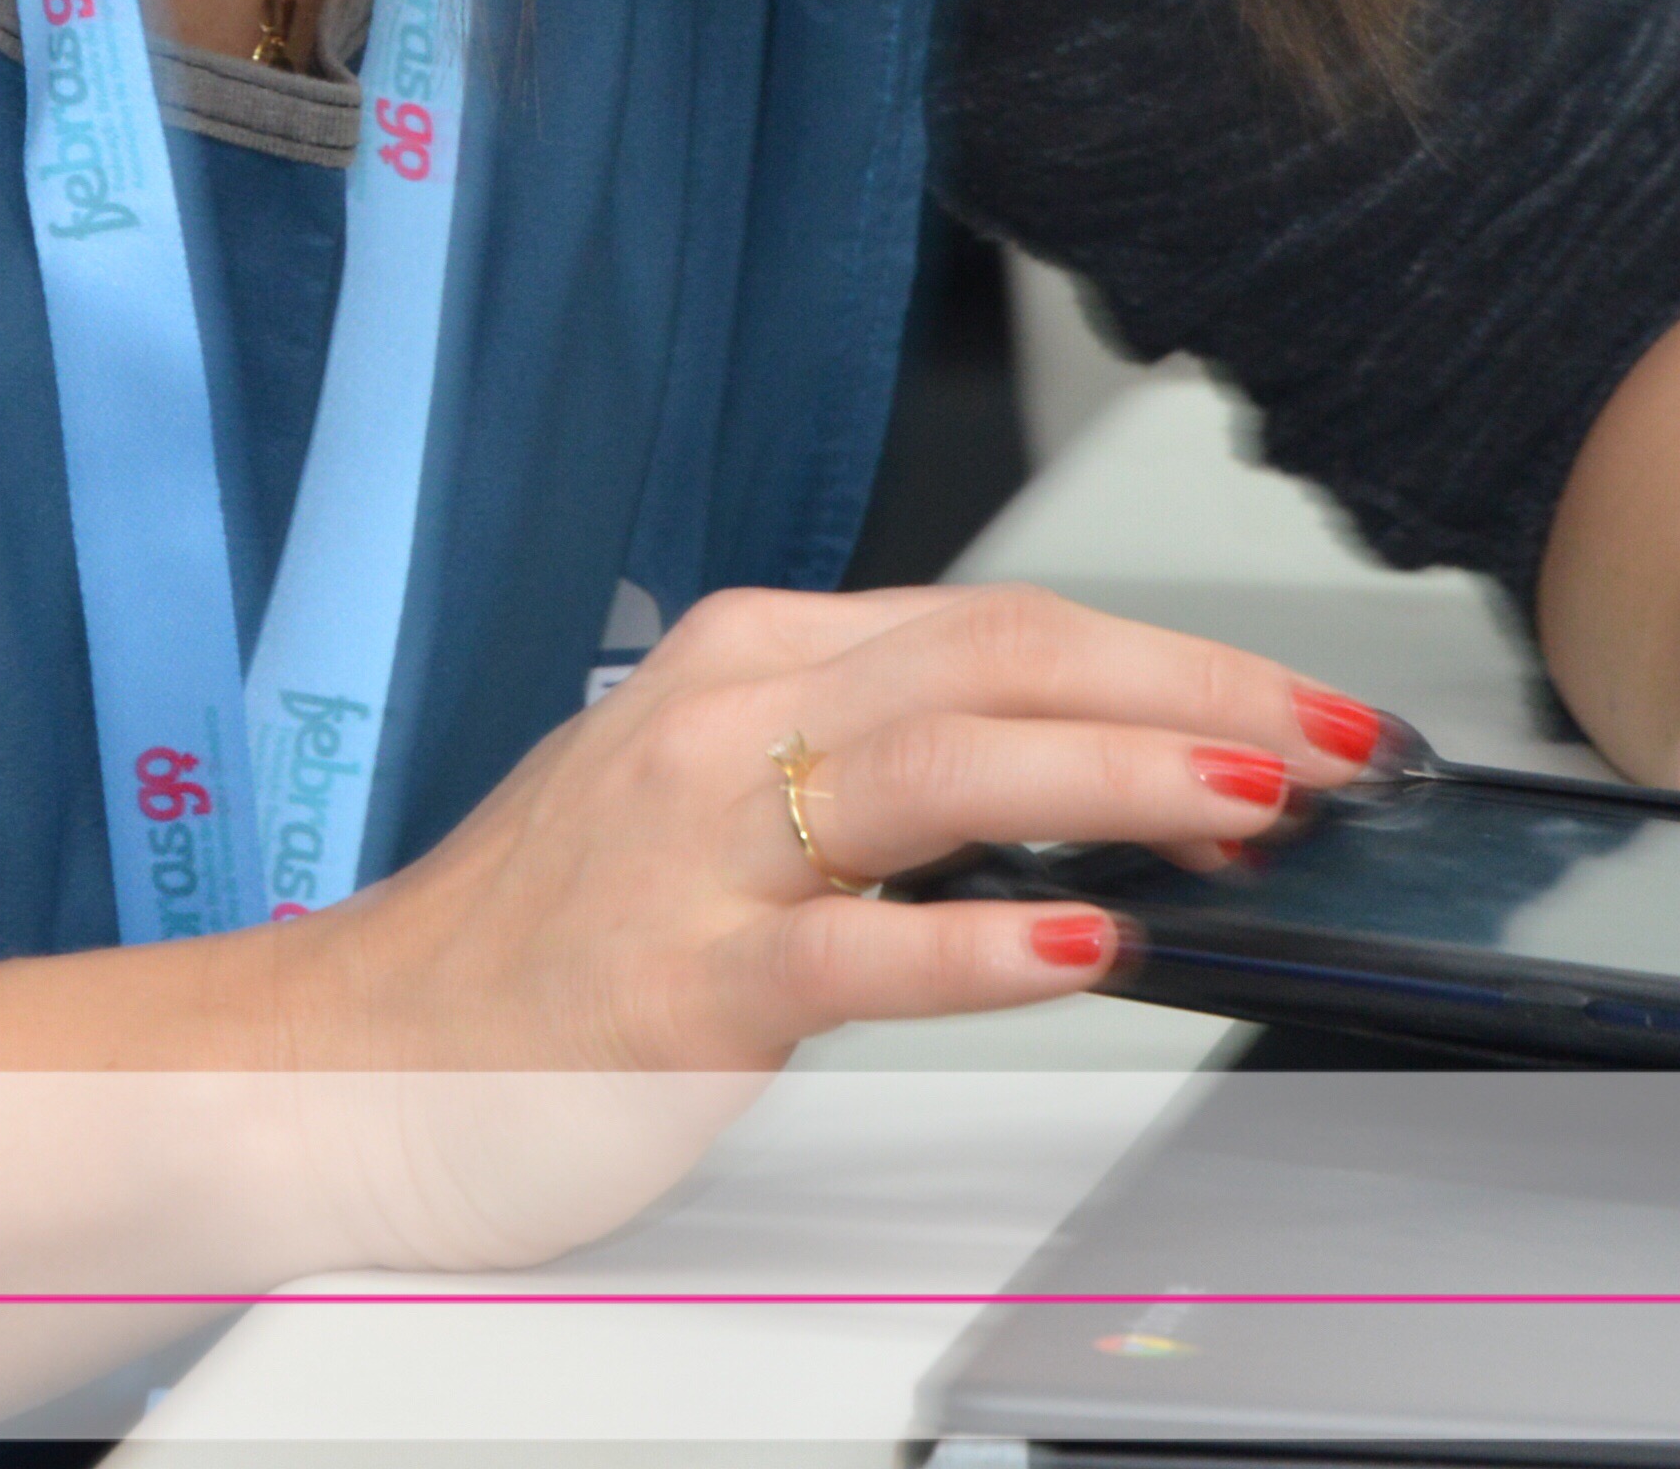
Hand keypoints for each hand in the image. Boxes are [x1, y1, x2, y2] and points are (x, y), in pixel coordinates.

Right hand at [253, 581, 1378, 1270]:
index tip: (1299, 708)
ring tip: (1253, 800)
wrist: (345, 1060)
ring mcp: (696, 852)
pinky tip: (1079, 948)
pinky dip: (975, 943)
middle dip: (1190, 695)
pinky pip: (847, 951)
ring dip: (1118, 776)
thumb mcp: (714, 803)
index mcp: (749, 662)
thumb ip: (884, 778)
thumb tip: (1094, 788)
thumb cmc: (537, 941)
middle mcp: (725, 724)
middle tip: (1334, 740)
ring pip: (941, 768)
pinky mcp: (674, 986)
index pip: (1001, 619)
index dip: (1170, 658)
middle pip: (997, 663)